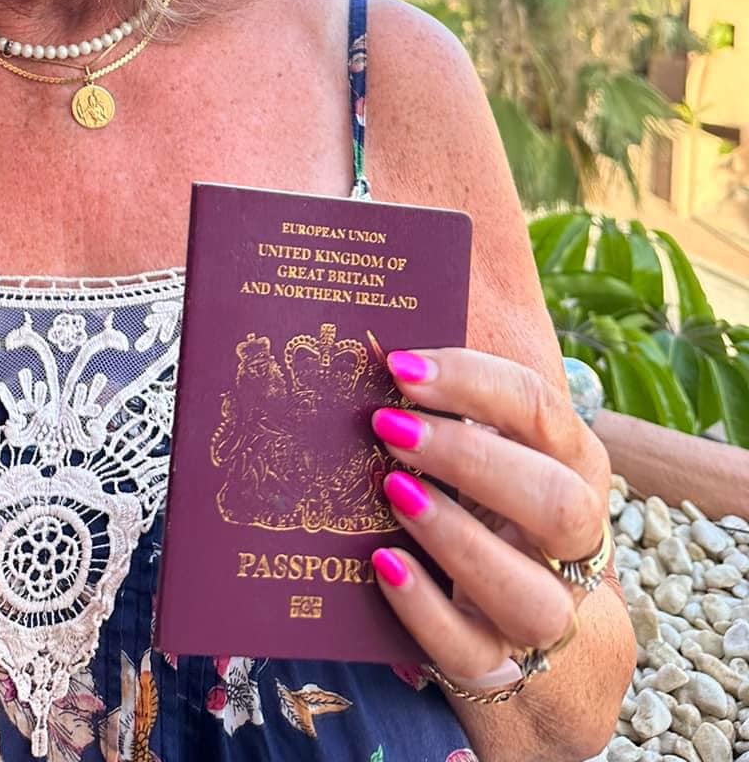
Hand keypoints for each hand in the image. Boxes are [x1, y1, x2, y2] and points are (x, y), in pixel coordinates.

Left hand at [367, 346, 611, 694]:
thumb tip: (391, 288)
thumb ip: (451, 388)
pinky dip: (425, 609)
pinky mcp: (500, 666)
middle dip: (471, 458)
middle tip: (389, 425)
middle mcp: (572, 541)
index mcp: (572, 464)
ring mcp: (543, 611)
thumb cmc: (487, 502)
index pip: (540, 410)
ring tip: (391, 490)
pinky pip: (472, 650)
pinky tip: (382, 564)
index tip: (400, 364)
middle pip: (555, 501)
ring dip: (457, 538)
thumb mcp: (483, 440)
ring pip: (529, 591)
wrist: (523, 633)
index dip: (472, 382)